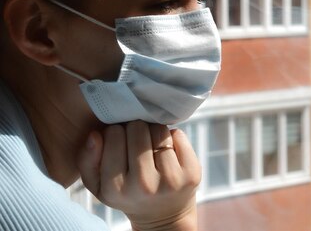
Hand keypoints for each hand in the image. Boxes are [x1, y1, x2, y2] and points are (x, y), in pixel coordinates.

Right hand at [77, 121, 200, 230]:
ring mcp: (171, 180)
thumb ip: (87, 160)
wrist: (163, 215)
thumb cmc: (128, 192)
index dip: (116, 131)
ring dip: (154, 131)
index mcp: (115, 187)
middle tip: (138, 142)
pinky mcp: (191, 173)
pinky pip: (178, 134)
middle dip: (136, 129)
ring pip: (159, 130)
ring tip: (151, 146)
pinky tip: (168, 151)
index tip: (120, 140)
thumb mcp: (99, 184)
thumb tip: (95, 134)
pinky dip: (172, 136)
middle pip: (137, 128)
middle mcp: (144, 185)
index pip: (114, 134)